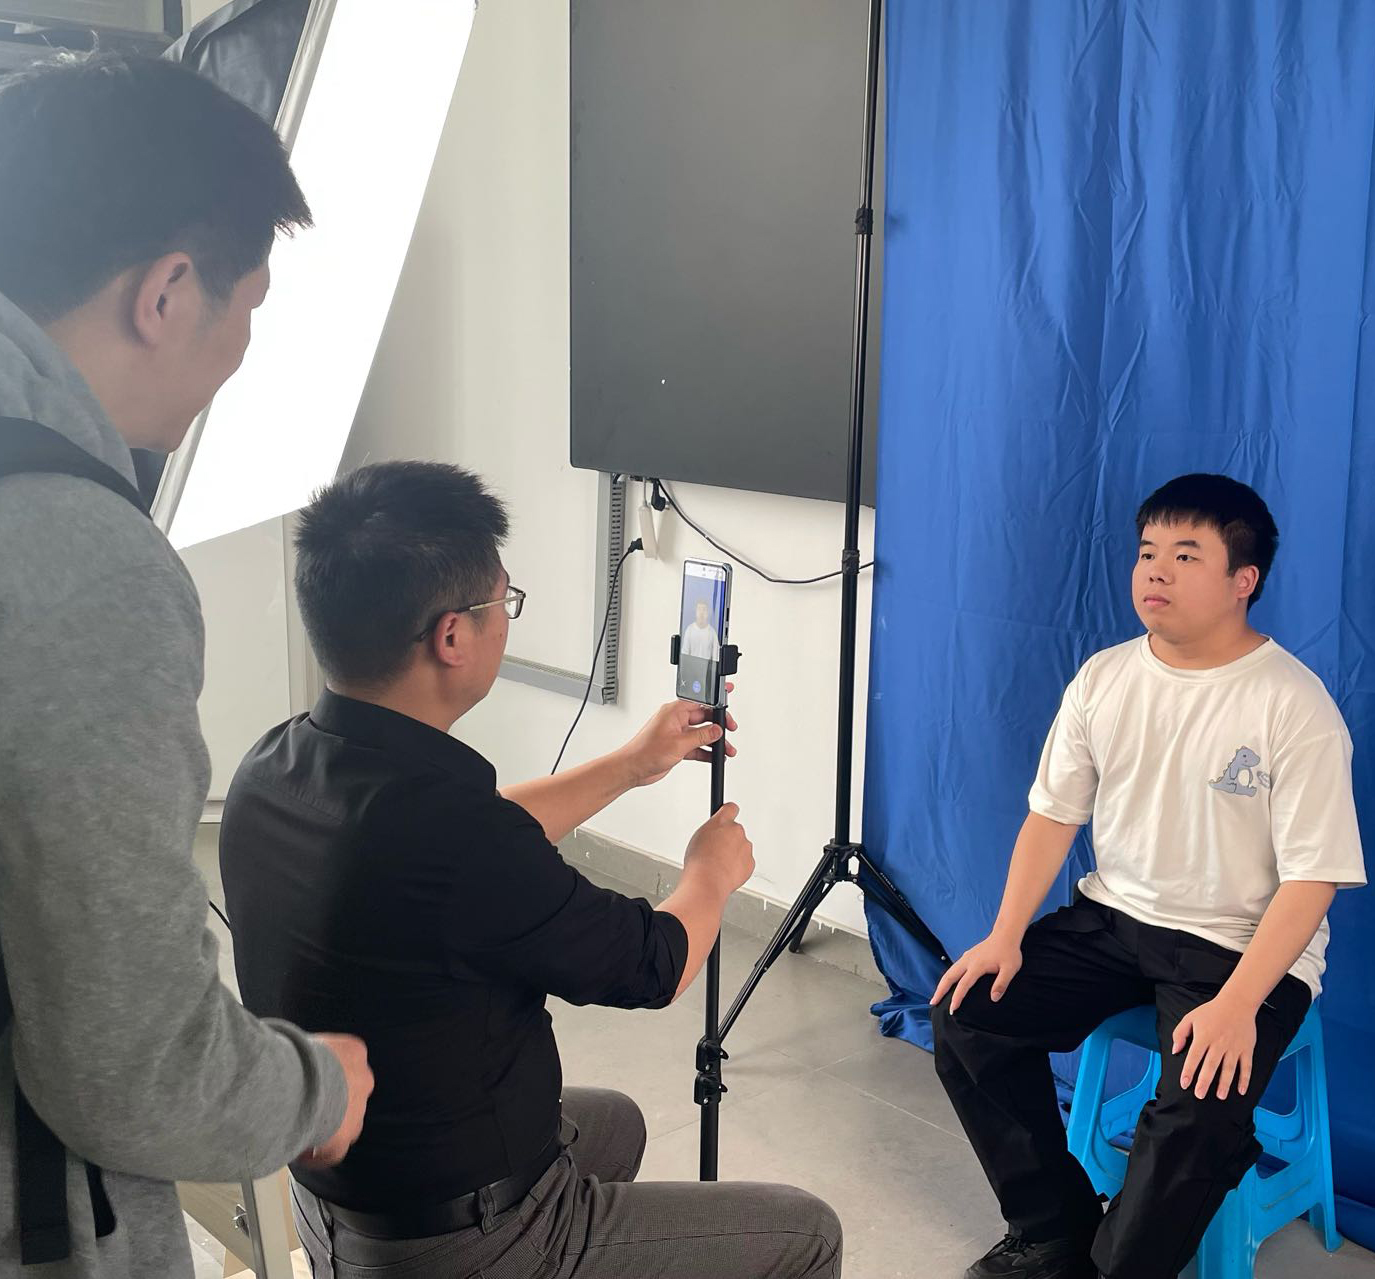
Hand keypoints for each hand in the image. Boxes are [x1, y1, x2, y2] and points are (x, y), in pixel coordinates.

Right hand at [299, 1034, 373, 1167]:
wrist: (297, 1083)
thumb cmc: (294, 1057)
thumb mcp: (308, 1041)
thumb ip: (309, 1051)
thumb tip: (291, 1054)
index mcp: (353, 1053)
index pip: (346, 1066)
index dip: (327, 1077)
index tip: (310, 1084)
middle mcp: (362, 1081)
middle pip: (350, 1095)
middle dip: (332, 1103)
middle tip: (306, 1108)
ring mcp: (355, 1112)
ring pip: (346, 1124)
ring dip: (328, 1129)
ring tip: (301, 1131)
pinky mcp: (342, 1139)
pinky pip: (332, 1153)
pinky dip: (317, 1155)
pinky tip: (300, 1153)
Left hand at [621, 689, 737, 787]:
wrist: (633, 768)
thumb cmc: (645, 751)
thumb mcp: (678, 743)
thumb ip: (700, 736)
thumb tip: (716, 730)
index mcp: (674, 711)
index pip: (700, 702)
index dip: (715, 702)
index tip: (727, 698)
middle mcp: (675, 720)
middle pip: (704, 718)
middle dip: (718, 726)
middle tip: (730, 730)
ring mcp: (676, 733)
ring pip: (701, 734)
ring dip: (714, 741)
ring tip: (727, 749)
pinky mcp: (677, 746)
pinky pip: (696, 746)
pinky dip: (705, 751)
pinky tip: (714, 757)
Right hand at [683, 801, 753, 895]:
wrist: (708, 880)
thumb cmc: (699, 862)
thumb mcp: (697, 838)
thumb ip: (710, 832)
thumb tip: (712, 835)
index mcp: (721, 822)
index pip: (731, 808)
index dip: (729, 814)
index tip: (727, 817)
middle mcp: (736, 831)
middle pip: (736, 831)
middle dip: (729, 839)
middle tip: (717, 851)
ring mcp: (745, 846)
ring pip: (741, 848)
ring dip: (734, 854)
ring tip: (718, 865)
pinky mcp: (750, 862)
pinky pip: (745, 862)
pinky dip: (738, 867)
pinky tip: (726, 872)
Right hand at [932, 933, 1022, 1012]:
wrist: (1006, 935)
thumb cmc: (1009, 953)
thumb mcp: (1010, 969)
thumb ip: (1002, 984)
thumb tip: (993, 999)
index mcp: (977, 965)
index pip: (963, 984)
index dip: (957, 998)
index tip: (952, 1009)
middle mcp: (968, 961)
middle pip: (949, 977)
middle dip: (940, 990)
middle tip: (933, 1003)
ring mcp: (966, 957)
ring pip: (949, 971)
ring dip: (941, 984)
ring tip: (936, 995)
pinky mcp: (967, 956)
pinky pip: (953, 968)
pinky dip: (947, 977)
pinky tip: (948, 983)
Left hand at [1172, 995, 1257, 1100]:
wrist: (1236, 1003)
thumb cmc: (1211, 1012)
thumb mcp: (1190, 1017)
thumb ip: (1180, 1033)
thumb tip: (1175, 1050)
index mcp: (1204, 1036)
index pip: (1194, 1056)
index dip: (1189, 1071)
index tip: (1184, 1083)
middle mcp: (1219, 1043)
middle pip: (1211, 1065)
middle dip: (1205, 1081)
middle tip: (1199, 1095)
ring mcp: (1234, 1047)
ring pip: (1229, 1068)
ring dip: (1224, 1083)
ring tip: (1220, 1096)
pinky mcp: (1246, 1049)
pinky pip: (1246, 1067)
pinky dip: (1245, 1079)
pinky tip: (1241, 1091)